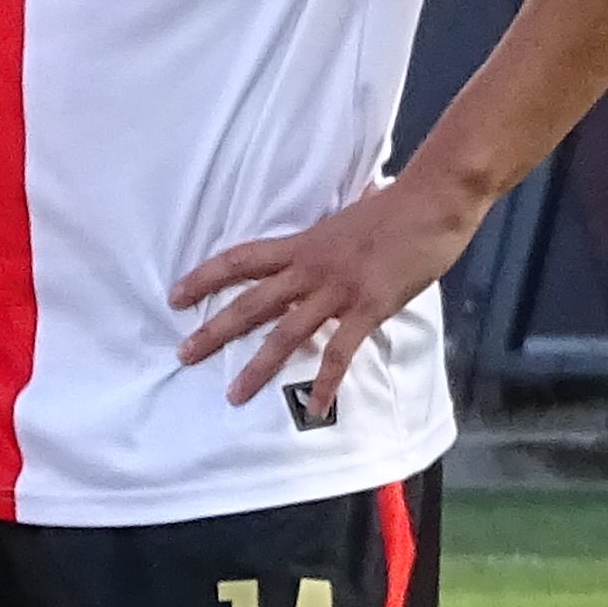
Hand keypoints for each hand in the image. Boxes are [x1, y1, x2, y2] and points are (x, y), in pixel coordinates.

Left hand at [170, 171, 477, 414]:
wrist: (433, 200)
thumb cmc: (397, 206)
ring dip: (257, 366)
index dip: (205, 277)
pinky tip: (314, 406)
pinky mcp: (368, 306)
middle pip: (251, 301)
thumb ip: (332, 235)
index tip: (175, 296)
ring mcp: (337, 289)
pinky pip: (340, 351)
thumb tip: (332, 232)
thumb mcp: (349, 217)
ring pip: (285, 332)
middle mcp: (310, 268)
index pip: (241, 259)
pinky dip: (326, 381)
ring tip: (233, 394)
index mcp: (303, 244)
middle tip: (183, 355)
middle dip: (214, 330)